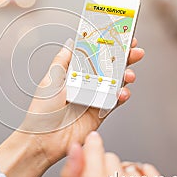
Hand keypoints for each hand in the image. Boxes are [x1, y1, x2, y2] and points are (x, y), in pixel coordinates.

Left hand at [20, 37, 144, 163]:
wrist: (44, 140)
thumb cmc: (42, 111)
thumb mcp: (50, 80)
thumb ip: (62, 61)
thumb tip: (70, 43)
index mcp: (73, 74)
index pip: (93, 56)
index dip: (106, 46)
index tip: (119, 36)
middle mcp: (85, 85)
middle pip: (109, 68)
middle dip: (124, 58)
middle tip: (134, 51)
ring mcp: (94, 98)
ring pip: (115, 83)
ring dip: (125, 76)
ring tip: (128, 74)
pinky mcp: (100, 113)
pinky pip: (114, 102)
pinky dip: (122, 96)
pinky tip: (123, 92)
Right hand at [61, 132, 169, 176]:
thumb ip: (72, 175)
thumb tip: (75, 149)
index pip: (93, 152)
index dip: (92, 147)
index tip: (92, 142)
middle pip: (111, 158)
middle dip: (106, 165)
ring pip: (130, 165)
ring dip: (124, 172)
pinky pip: (149, 170)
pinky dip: (144, 173)